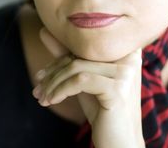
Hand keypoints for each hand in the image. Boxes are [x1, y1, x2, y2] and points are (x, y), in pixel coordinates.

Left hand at [32, 27, 144, 147]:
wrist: (120, 143)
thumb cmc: (103, 110)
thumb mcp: (83, 81)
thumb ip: (68, 56)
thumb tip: (44, 30)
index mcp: (125, 51)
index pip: (84, 45)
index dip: (59, 57)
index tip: (42, 75)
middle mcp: (129, 58)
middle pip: (78, 55)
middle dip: (53, 72)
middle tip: (37, 88)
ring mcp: (125, 74)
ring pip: (76, 67)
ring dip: (53, 83)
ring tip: (42, 97)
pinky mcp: (117, 90)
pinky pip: (79, 81)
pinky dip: (60, 90)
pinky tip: (51, 101)